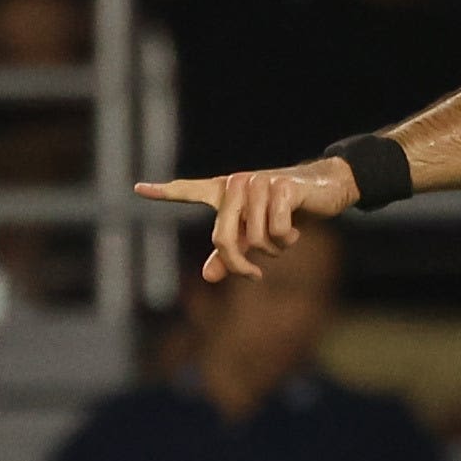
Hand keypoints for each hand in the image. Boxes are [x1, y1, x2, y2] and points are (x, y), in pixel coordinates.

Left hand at [136, 156, 353, 283]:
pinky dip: (287, 238)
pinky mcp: (280, 188)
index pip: (189, 190)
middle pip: (223, 240)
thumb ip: (230, 254)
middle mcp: (236, 184)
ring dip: (273, 249)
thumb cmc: (286, 213)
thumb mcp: (256, 235)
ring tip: (284, 237)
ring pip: (255, 240)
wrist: (323, 188)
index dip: (163, 192)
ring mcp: (257, 184)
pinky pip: (276, 231)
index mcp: (225, 192)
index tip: (137, 189)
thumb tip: (208, 276)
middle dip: (240, 265)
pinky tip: (296, 228)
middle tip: (254, 276)